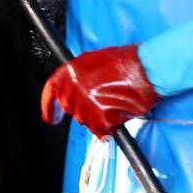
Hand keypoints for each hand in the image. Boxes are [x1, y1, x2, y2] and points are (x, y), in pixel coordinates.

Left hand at [40, 44, 160, 137]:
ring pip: (86, 121)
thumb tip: (75, 88)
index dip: (48, 108)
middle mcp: (71, 92)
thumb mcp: (91, 60)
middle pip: (71, 109)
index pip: (50, 94)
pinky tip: (119, 113)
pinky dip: (110, 127)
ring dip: (98, 116)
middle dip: (83, 108)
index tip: (51, 118)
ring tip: (114, 102)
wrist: (143, 69)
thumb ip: (78, 76)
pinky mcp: (100, 122)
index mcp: (67, 74)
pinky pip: (101, 132)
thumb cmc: (123, 61)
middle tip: (100, 102)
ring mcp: (85, 108)